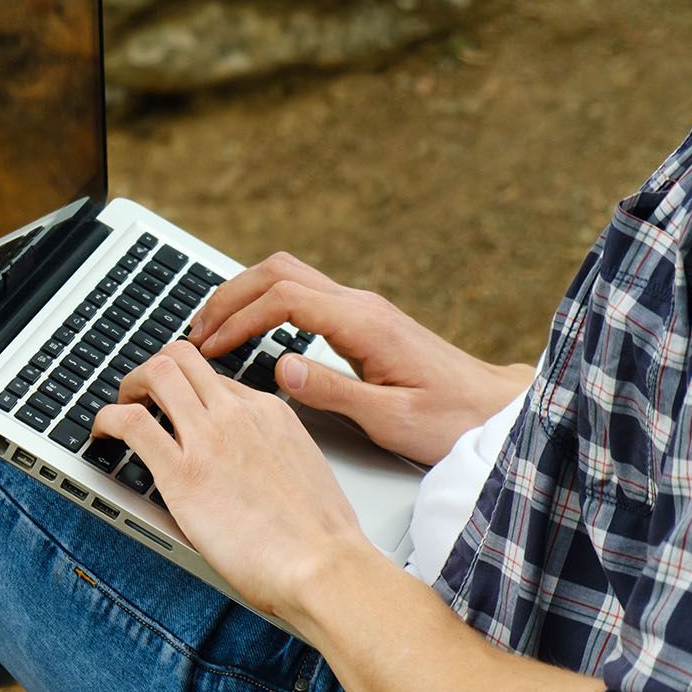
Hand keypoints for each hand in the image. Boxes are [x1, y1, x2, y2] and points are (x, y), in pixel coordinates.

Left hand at [92, 340, 369, 621]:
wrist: (325, 566)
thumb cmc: (320, 537)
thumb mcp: (303, 470)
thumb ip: (273, 453)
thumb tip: (253, 465)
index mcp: (270, 413)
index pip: (216, 378)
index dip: (189, 391)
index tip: (176, 408)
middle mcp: (237, 414)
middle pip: (183, 358)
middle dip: (153, 370)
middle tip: (140, 396)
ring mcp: (208, 439)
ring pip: (157, 372)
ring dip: (129, 385)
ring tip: (120, 408)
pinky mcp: (181, 472)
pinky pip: (131, 422)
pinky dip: (107, 419)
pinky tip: (102, 433)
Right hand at [188, 252, 531, 464]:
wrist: (495, 410)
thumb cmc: (450, 419)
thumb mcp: (390, 418)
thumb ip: (333, 391)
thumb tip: (281, 367)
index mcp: (365, 324)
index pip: (283, 299)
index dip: (238, 318)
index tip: (209, 346)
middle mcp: (361, 305)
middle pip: (278, 271)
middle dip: (229, 296)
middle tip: (196, 331)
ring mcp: (362, 308)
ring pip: (288, 275)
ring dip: (244, 295)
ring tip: (213, 330)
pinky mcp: (363, 319)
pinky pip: (301, 293)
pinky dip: (264, 303)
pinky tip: (251, 331)